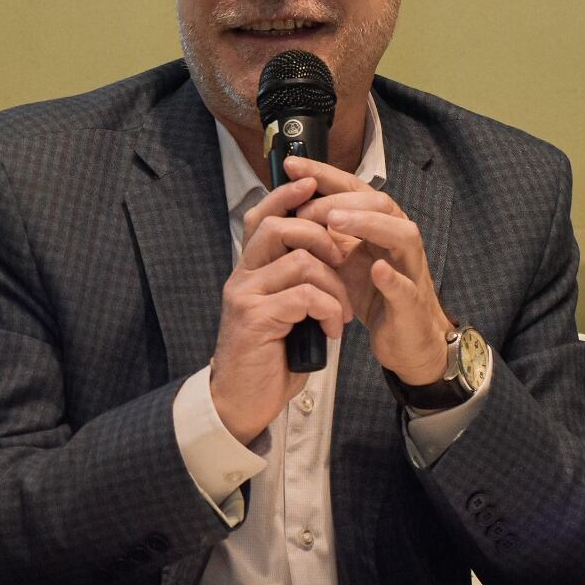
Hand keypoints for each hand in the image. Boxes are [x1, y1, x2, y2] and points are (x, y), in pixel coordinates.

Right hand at [210, 175, 353, 443]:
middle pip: (279, 227)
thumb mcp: (284, 311)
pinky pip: (304, 296)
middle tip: (343, 259)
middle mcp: (242, 277)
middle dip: (321, 235)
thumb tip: (326, 250)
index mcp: (249, 271)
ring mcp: (245, 296)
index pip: (262, 217)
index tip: (312, 183)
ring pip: (300, 260)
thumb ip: (295, 281)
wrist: (243, 401)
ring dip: (333, 284)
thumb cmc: (269, 357)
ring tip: (341, 311)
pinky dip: (328, 310)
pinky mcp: (255, 319)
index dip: (286, 196)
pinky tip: (332, 330)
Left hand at [287, 155, 448, 382]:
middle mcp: (397, 240)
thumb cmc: (371, 294)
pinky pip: (406, 287)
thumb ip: (321, 233)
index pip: (353, 189)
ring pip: (402, 235)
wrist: (404, 339)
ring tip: (335, 220)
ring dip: (369, 224)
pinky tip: (376, 268)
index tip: (291, 165)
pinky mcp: (411, 304)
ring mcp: (409, 270)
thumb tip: (285, 206)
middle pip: (380, 203)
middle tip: (306, 207)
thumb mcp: (340, 258)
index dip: (324, 175)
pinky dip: (392, 277)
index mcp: (377, 226)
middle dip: (341, 199)